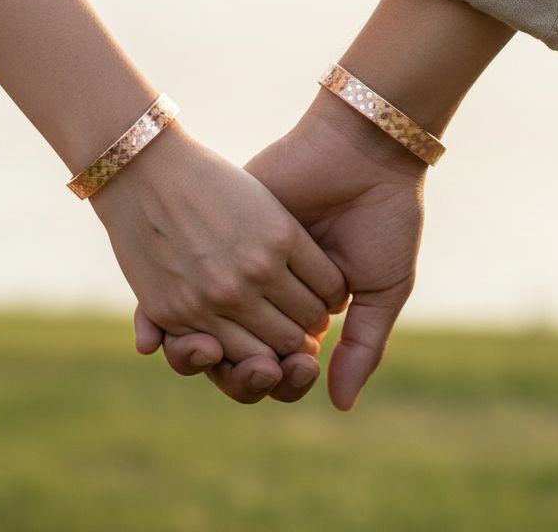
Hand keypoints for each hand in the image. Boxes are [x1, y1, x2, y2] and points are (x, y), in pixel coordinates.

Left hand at [142, 91, 425, 408]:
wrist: (366, 154)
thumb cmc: (385, 219)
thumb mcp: (383, 287)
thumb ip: (363, 345)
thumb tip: (340, 404)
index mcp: (302, 309)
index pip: (278, 363)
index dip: (280, 379)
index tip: (297, 369)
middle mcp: (265, 292)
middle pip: (238, 356)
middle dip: (248, 373)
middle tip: (265, 367)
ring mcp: (237, 265)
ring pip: (205, 329)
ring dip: (209, 352)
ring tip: (226, 348)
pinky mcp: (219, 235)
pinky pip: (183, 286)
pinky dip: (172, 316)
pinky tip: (174, 330)